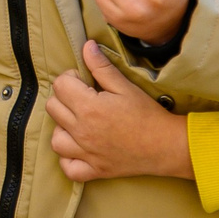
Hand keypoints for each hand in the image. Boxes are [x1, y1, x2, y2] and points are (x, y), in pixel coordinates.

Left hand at [46, 43, 192, 183]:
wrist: (166, 146)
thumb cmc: (148, 115)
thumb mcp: (126, 87)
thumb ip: (102, 67)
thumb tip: (86, 47)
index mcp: (89, 108)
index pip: (60, 85)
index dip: (71, 78)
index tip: (85, 81)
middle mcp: (82, 132)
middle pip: (52, 108)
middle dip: (64, 98)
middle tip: (83, 98)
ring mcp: (86, 153)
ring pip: (55, 139)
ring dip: (63, 128)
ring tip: (79, 122)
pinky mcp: (93, 170)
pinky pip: (67, 167)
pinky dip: (68, 159)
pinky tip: (78, 148)